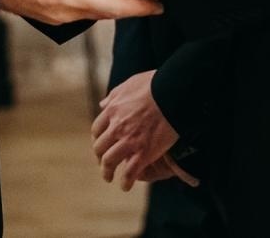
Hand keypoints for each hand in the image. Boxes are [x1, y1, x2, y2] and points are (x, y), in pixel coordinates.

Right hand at [0, 0, 162, 24]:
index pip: (118, 7)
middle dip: (129, 5)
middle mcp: (69, 13)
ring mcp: (58, 16)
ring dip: (110, 3)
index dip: (142, 6)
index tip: (160, 5)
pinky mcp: (49, 13)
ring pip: (93, 12)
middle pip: (108, 12)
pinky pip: (79, 10)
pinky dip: (92, 1)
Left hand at [92, 70, 191, 189]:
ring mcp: (129, 141)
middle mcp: (117, 127)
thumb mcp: (129, 84)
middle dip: (99, 157)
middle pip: (100, 147)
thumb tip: (102, 104)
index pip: (97, 129)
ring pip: (109, 162)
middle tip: (103, 163)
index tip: (101, 144)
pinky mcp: (143, 153)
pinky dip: (125, 182)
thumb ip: (114, 95)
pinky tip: (125, 186)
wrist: (172, 94)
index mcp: (112, 110)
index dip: (98, 139)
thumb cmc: (154, 85)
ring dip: (107, 172)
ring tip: (108, 178)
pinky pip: (129, 172)